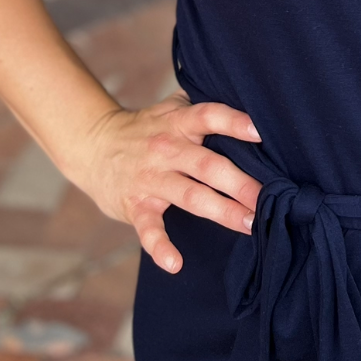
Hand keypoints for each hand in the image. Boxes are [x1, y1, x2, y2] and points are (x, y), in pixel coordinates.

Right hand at [79, 95, 262, 273]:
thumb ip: (203, 103)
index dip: (233, 123)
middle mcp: (166, 149)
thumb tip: (248, 96)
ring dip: (221, 211)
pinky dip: (160, 247)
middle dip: (240, 183)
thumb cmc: (147, 129)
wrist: (93, 145)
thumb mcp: (171, 108)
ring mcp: (150, 179)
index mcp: (178, 123)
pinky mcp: (135, 206)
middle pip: (207, 165)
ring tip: (249, 225)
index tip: (260, 133)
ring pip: (190, 196)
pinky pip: (148, 229)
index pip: (208, 117)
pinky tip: (175, 264)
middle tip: (267, 199)